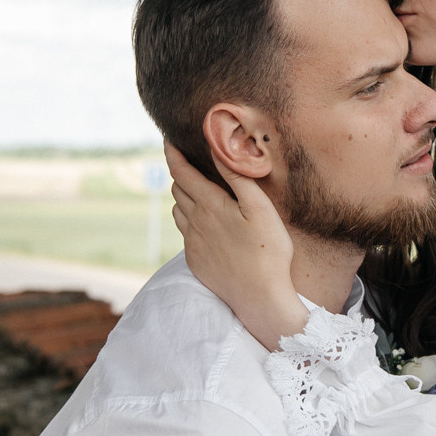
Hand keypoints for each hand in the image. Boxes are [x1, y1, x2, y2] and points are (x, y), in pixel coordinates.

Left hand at [165, 143, 308, 347]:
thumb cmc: (268, 249)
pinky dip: (190, 221)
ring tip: (197, 192)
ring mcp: (192, 243)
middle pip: (177, 189)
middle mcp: (194, 222)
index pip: (181, 172)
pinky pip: (184, 234)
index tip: (167, 140)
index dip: (172, 153)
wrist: (260, 296)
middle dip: (181, 173)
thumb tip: (220, 150)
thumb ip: (238, 177)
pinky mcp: (195, 261)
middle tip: (189, 163)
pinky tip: (206, 225)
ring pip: (178, 211)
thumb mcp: (260, 207)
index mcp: (209, 205)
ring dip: (183, 197)